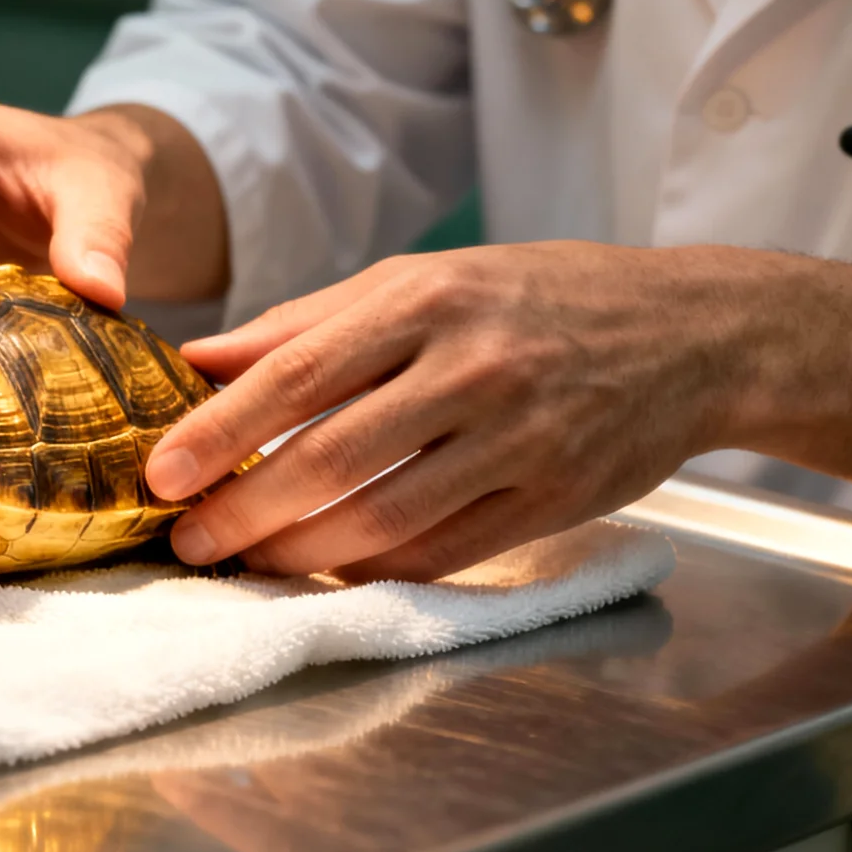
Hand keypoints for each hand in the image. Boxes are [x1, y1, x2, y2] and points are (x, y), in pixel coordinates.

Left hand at [144, 241, 746, 581]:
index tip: (160, 471)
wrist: (691, 333)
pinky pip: (445, 551)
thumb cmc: (533, 297)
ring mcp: (520, 439)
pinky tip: (330, 571)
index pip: (300, 372)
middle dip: (245, 507)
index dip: (222, 429)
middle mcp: (473, 369)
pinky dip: (377, 569)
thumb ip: (308, 323)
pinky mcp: (554, 500)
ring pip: (385, 516)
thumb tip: (200, 359)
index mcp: (428, 301)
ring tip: (246, 561)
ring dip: (301, 552)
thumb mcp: (422, 280)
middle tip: (187, 538)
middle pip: (333, 455)